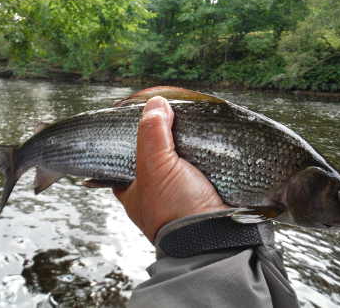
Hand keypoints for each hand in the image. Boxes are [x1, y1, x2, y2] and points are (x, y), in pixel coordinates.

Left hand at [113, 96, 227, 241]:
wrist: (215, 236)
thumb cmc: (175, 209)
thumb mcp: (155, 167)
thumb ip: (151, 134)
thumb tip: (156, 103)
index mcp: (134, 191)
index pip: (123, 160)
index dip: (130, 139)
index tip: (140, 120)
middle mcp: (155, 193)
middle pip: (155, 156)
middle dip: (164, 139)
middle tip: (169, 117)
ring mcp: (180, 192)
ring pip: (180, 160)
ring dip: (187, 146)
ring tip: (189, 123)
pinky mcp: (203, 190)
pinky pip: (201, 166)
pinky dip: (204, 154)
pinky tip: (207, 141)